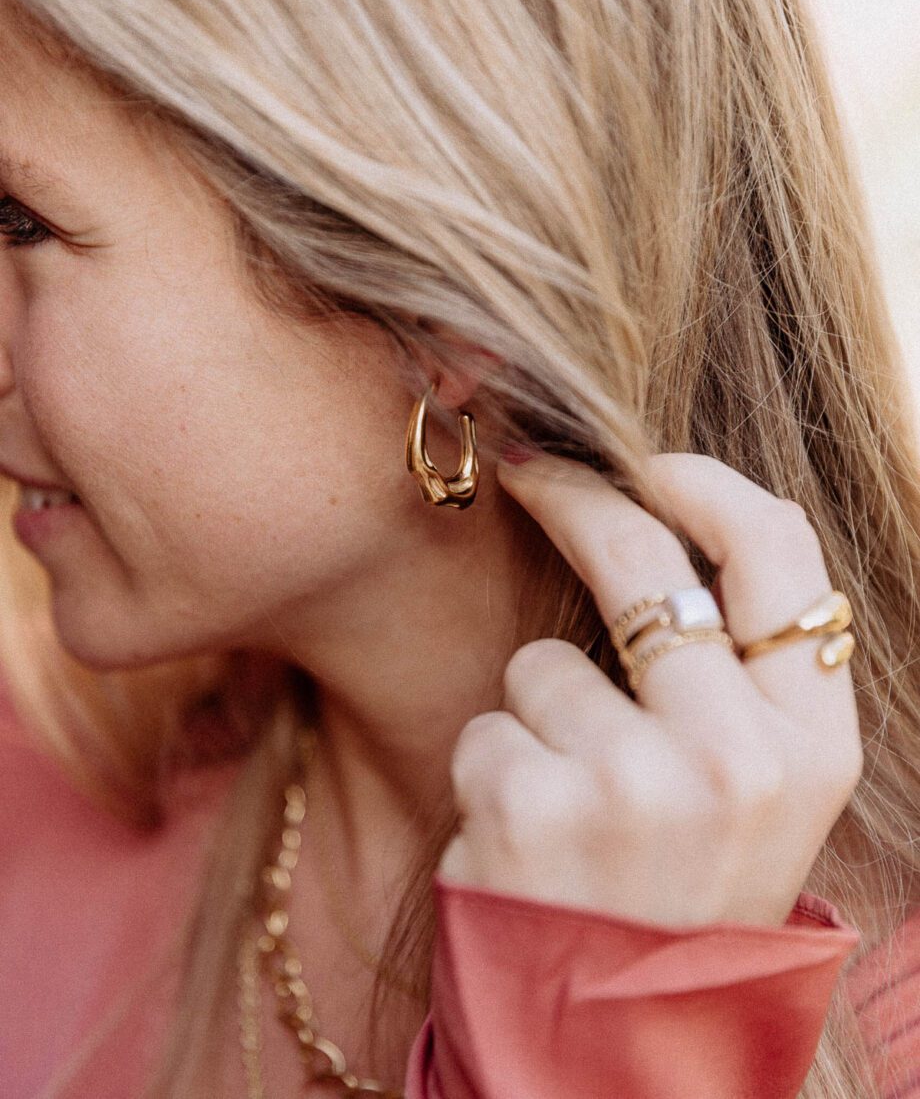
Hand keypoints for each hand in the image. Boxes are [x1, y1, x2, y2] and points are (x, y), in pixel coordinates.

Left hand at [437, 452, 862, 928]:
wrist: (611, 1054)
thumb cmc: (675, 906)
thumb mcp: (753, 805)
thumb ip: (739, 686)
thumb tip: (679, 537)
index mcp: (811, 750)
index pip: (778, 554)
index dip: (707, 486)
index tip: (649, 462)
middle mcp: (737, 758)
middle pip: (644, 564)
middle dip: (576, 496)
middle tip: (528, 469)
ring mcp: (634, 782)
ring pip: (546, 663)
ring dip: (539, 719)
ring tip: (570, 811)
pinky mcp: (535, 807)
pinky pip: (489, 728)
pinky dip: (493, 770)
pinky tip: (524, 846)